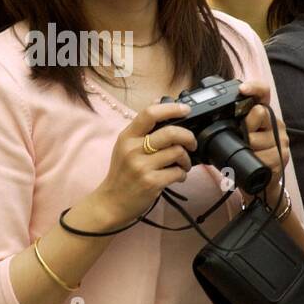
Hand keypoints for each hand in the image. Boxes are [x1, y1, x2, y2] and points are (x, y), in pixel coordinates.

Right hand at [80, 101, 195, 230]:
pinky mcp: (151, 182)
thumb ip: (141, 127)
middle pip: (170, 133)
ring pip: (177, 153)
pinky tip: (177, 176)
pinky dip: (182, 174)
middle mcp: (133, 149)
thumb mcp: (125, 146)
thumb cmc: (121, 173)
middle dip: (188, 137)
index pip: (150, 113)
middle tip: (191, 143)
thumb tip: (158, 101)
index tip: (185, 110)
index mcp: (127, 137)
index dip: (171, 108)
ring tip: (182, 164)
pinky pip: (177, 172)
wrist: (111, 202)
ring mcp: (142, 166)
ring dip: (186, 159)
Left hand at [238, 80, 290, 207]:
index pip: (263, 93)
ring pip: (256, 138)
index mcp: (263, 114)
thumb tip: (201, 116)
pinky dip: (251, 162)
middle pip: (259, 113)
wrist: (256, 185)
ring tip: (246, 155)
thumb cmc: (242, 157)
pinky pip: (261, 156)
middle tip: (240, 139)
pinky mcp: (281, 156)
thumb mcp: (234, 136)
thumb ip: (229, 123)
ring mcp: (281, 140)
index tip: (242, 88)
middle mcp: (275, 124)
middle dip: (244, 126)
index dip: (254, 87)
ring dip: (245, 149)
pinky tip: (252, 164)